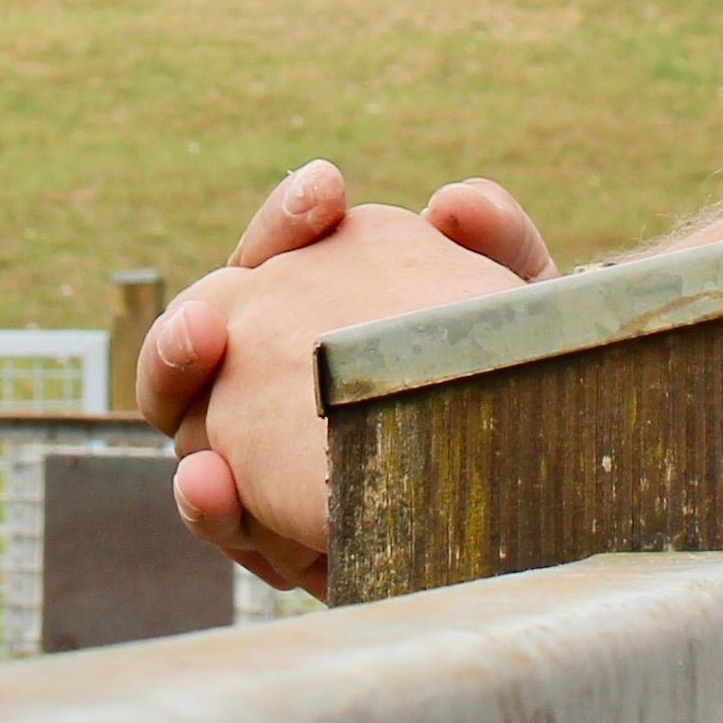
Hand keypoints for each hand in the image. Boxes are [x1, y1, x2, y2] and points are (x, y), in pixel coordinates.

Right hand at [138, 161, 551, 593]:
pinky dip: (211, 505)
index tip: (328, 188)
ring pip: (188, 425)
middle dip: (186, 328)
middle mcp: (275, 371)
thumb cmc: (524, 388)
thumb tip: (454, 203)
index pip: (284, 245)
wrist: (550, 496)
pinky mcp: (280, 534)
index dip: (291, 216)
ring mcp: (267, 454)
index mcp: (322, 296)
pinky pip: (225, 520)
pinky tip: (212, 486)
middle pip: (200, 335)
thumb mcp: (523, 318)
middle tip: (205, 323)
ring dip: (172, 393)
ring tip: (194, 371)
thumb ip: (499, 246)